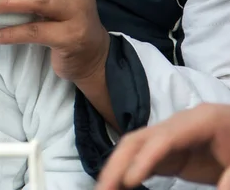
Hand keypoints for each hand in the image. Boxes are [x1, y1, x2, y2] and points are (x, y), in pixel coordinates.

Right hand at [98, 103, 229, 189]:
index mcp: (200, 120)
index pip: (165, 138)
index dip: (144, 158)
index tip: (128, 181)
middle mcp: (178, 124)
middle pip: (140, 138)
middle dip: (118, 162)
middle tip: (102, 189)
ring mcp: (171, 136)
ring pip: (134, 147)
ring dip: (115, 167)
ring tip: (102, 189)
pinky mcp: (170, 152)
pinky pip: (142, 158)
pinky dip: (126, 172)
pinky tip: (116, 187)